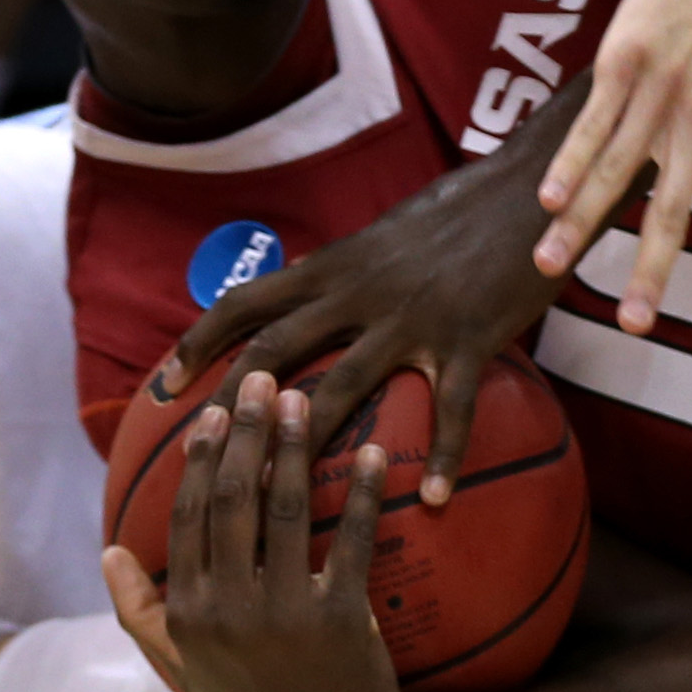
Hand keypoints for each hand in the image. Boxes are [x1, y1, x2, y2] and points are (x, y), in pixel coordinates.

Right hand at [102, 374, 415, 691]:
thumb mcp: (189, 668)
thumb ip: (141, 613)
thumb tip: (108, 554)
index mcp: (189, 615)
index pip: (187, 516)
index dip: (201, 457)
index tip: (214, 410)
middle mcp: (229, 612)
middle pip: (231, 499)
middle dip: (245, 431)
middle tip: (261, 379)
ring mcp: (285, 616)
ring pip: (286, 509)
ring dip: (294, 444)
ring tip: (306, 398)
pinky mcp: (342, 620)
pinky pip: (353, 540)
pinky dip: (364, 491)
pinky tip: (376, 450)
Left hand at [159, 93, 578, 504]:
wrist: (529, 191)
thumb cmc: (457, 212)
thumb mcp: (381, 233)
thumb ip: (337, 265)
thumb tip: (292, 276)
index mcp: (334, 266)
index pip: (246, 303)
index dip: (198, 343)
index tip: (162, 386)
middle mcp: (360, 292)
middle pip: (275, 351)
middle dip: (228, 405)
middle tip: (195, 456)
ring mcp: (413, 318)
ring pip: (344, 385)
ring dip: (307, 440)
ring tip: (280, 495)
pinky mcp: (469, 339)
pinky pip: (451, 408)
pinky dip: (443, 456)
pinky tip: (434, 500)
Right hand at [536, 0, 691, 345]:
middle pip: (672, 212)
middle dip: (653, 272)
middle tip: (633, 325)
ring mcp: (659, 95)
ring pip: (615, 171)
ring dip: (583, 224)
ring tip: (550, 266)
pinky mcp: (623, 63)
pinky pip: (591, 123)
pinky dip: (568, 161)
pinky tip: (547, 198)